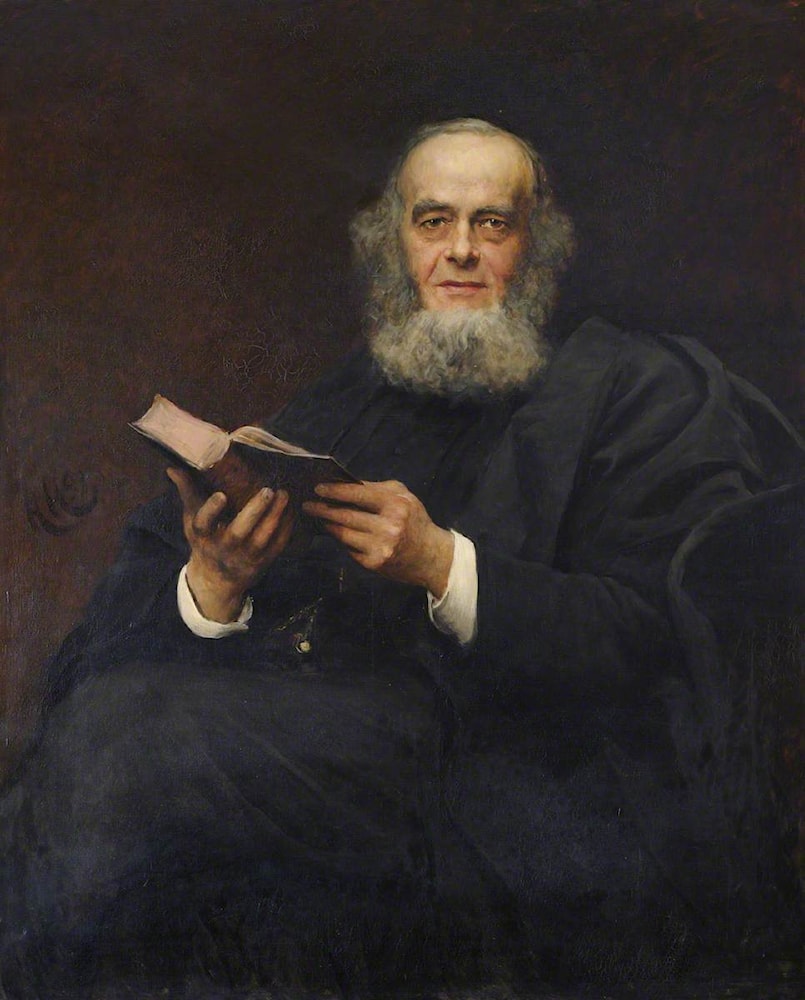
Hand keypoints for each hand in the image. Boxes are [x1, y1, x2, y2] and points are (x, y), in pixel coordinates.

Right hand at [167, 467, 293, 621]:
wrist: (216, 580)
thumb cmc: (204, 542)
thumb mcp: (191, 520)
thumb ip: (187, 492)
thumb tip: (173, 468)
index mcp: (203, 536)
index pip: (203, 523)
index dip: (211, 510)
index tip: (221, 495)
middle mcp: (223, 548)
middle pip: (239, 531)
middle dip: (255, 511)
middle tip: (268, 489)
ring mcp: (244, 557)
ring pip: (263, 538)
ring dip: (275, 516)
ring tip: (284, 494)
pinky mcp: (262, 562)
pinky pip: (277, 545)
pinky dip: (286, 528)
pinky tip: (291, 509)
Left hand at [302, 480, 453, 595]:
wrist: (431, 556)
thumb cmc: (414, 520)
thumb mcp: (403, 497)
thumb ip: (376, 489)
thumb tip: (344, 483)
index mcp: (396, 505)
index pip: (358, 493)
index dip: (335, 490)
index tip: (318, 488)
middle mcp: (388, 527)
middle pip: (346, 515)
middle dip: (323, 509)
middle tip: (307, 504)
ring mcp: (380, 547)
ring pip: (343, 533)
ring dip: (328, 525)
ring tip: (319, 517)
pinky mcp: (374, 563)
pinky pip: (349, 548)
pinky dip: (342, 540)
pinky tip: (336, 533)